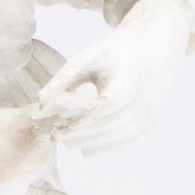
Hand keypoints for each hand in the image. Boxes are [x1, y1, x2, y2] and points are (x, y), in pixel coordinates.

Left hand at [35, 20, 179, 157]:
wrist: (155, 45)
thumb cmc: (118, 49)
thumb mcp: (90, 55)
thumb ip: (64, 78)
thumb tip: (40, 102)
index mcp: (129, 79)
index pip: (104, 106)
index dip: (80, 119)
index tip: (57, 124)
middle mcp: (145, 98)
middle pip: (112, 124)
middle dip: (82, 134)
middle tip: (56, 136)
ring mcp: (151, 110)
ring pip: (121, 136)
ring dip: (93, 143)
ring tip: (68, 142)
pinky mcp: (151, 118)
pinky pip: (131, 140)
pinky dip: (108, 147)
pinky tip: (87, 149)